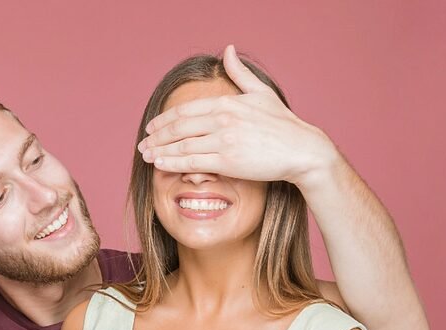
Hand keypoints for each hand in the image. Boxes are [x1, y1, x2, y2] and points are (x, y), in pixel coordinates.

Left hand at [137, 44, 338, 186]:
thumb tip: (227, 49)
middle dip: (157, 136)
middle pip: (179, 127)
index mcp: (227, 102)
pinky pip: (192, 162)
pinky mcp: (227, 161)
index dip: (165, 119)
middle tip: (142, 144)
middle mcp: (223, 119)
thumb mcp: (261, 92)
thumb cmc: (282, 124)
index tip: (151, 127)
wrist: (302, 150)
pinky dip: (172, 163)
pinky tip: (159, 165)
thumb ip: (240, 73)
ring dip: (159, 151)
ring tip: (146, 156)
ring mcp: (224, 140)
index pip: (186, 110)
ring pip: (182, 145)